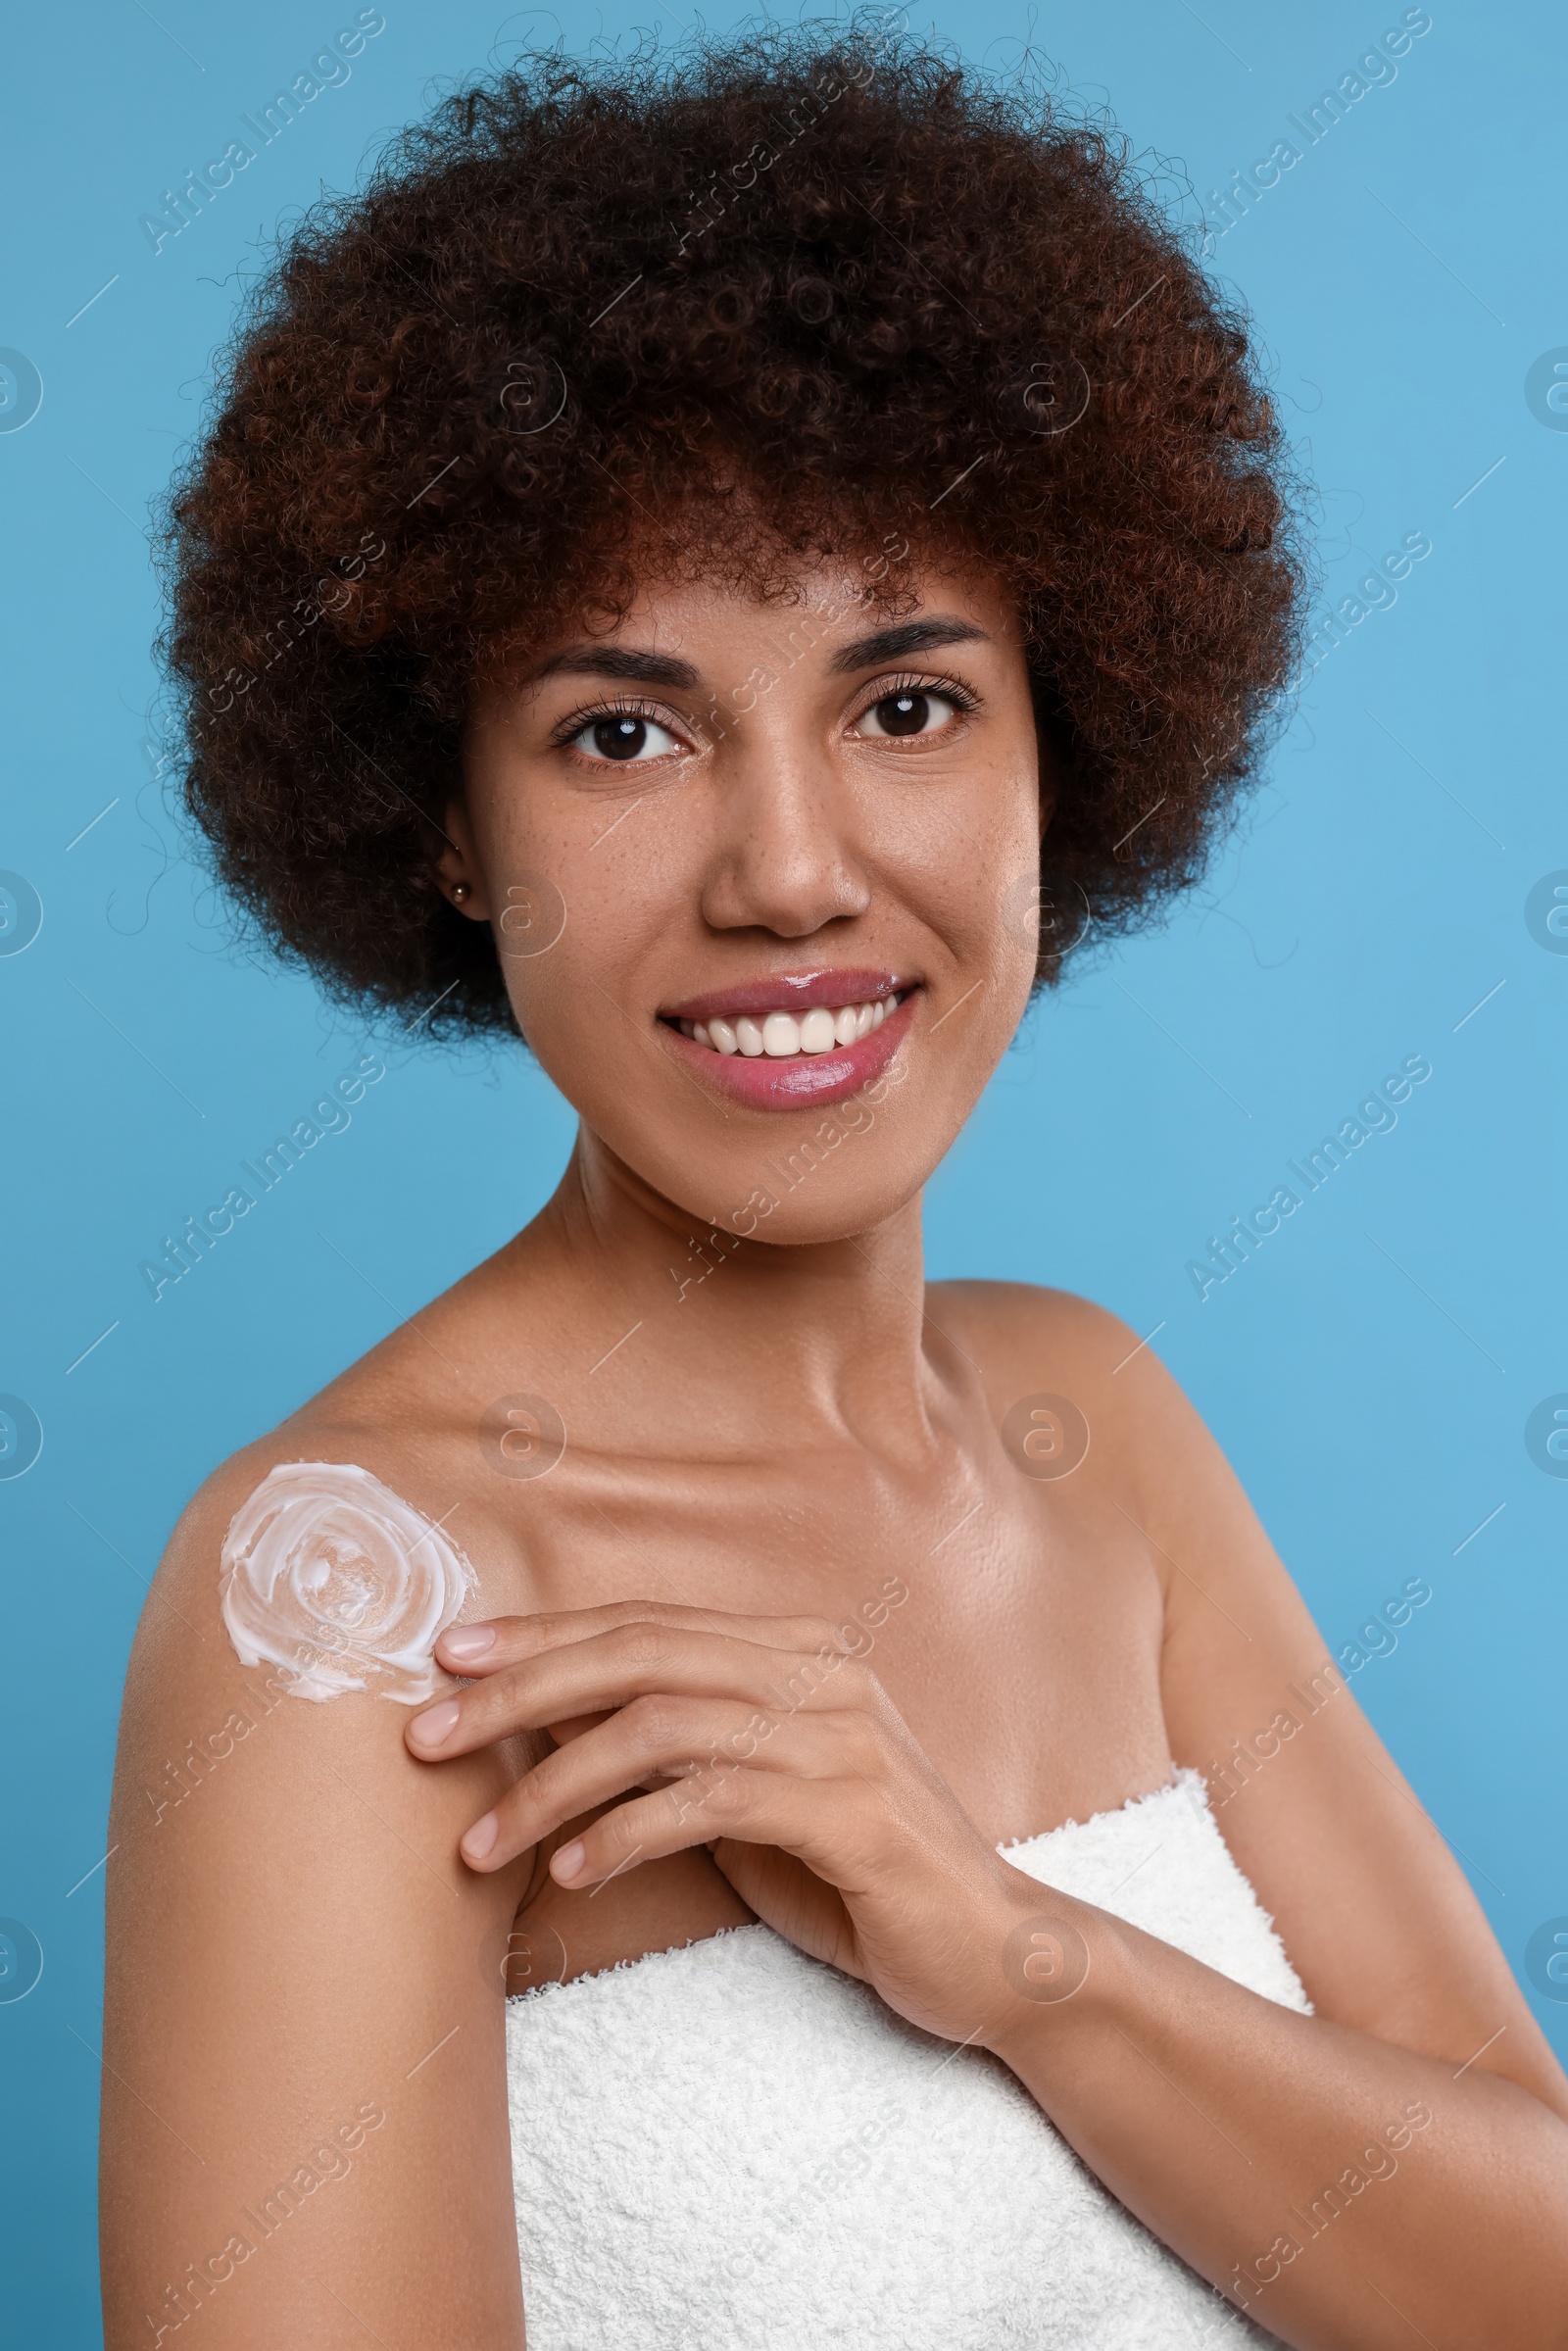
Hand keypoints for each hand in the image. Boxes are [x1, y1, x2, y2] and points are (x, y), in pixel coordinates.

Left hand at [405, 1600, 1045, 2045]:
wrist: (990, 1953)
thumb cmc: (854, 1876)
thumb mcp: (751, 1797)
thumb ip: (673, 1752)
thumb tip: (545, 1723)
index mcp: (794, 1649)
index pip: (642, 1622)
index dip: (539, 1636)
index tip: (446, 1660)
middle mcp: (819, 1671)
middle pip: (639, 1652)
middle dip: (520, 1689)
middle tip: (429, 1735)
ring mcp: (841, 1733)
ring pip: (662, 1723)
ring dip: (553, 1783)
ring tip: (480, 1842)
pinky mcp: (851, 1808)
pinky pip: (713, 1798)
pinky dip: (627, 1832)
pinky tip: (571, 1873)